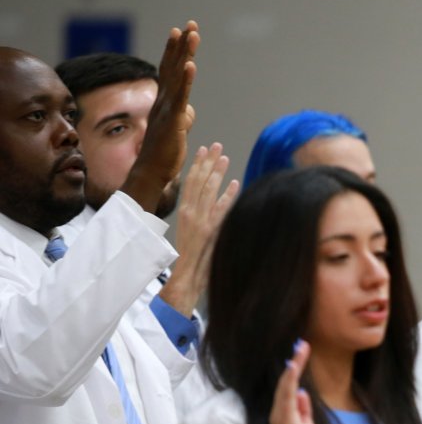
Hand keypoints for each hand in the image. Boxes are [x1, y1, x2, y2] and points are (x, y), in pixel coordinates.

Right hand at [122, 21, 198, 212]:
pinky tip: (191, 65)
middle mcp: (163, 101)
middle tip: (189, 24)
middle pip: (173, 67)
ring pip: (177, 76)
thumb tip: (188, 110)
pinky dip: (186, 81)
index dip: (177, 52)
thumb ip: (182, 116)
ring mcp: (166, 109)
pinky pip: (180, 97)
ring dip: (184, 54)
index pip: (172, 72)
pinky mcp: (172, 120)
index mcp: (164, 102)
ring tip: (191, 34)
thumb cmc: (164, 153)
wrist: (152, 172)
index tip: (183, 33)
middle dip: (181, 45)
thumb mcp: (177, 130)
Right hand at [158, 143, 238, 315]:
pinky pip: (220, 210)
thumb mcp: (194, 231)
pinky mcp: (210, 231)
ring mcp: (201, 221)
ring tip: (224, 156)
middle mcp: (191, 214)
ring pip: (208, 191)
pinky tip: (235, 183)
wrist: (187, 278)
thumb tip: (215, 201)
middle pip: (199, 182)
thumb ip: (203, 215)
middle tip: (216, 145)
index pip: (191, 183)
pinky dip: (228, 196)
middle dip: (208, 162)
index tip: (204, 151)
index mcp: (185, 212)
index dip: (198, 165)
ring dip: (216, 173)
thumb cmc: (191, 258)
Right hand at [270, 339, 327, 423]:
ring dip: (294, 367)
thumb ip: (303, 411)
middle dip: (295, 363)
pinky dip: (288, 382)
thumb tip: (302, 393)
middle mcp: (280, 413)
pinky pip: (286, 397)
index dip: (295, 369)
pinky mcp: (285, 422)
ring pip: (285, 387)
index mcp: (286, 414)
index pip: (290, 387)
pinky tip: (293, 368)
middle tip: (303, 344)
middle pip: (286, 383)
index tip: (303, 352)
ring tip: (301, 350)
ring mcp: (280, 417)